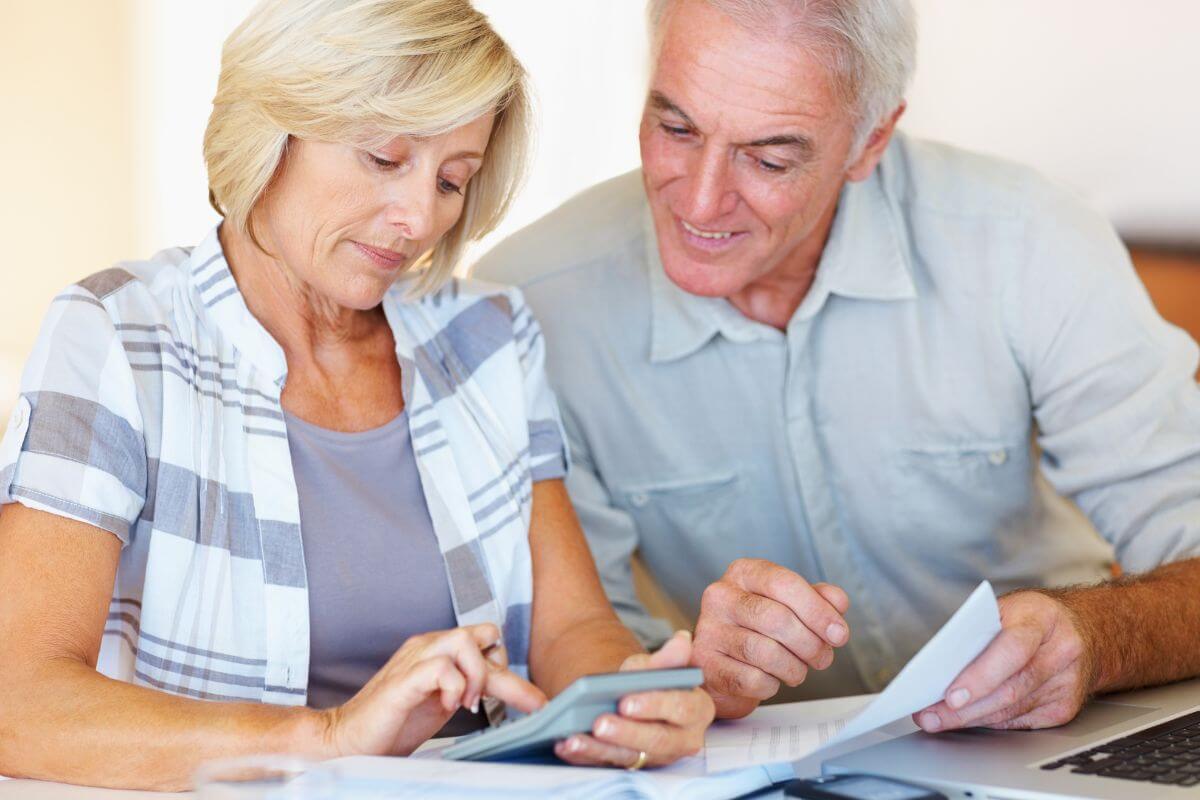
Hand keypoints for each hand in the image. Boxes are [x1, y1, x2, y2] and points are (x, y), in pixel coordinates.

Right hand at [322, 623, 546, 756]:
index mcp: (439, 649)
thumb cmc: (395, 722)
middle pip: (484, 632)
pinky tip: (448, 707)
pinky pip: (442, 668)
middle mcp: (428, 646)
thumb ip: (471, 688)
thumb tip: (511, 691)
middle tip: (490, 700)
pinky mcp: (403, 681)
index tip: (518, 700)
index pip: (487, 639)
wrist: (349, 739)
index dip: (505, 667)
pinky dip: (455, 688)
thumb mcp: (445, 702)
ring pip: (465, 642)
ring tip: (469, 705)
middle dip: (498, 668)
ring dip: (478, 676)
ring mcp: (414, 659)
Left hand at [553, 630, 715, 767]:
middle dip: (626, 732)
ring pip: (631, 757)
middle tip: (599, 722)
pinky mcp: (633, 767)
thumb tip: (682, 639)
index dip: (654, 705)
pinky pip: (608, 764)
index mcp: (697, 710)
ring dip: (600, 748)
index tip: (626, 701)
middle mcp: (683, 740)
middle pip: (657, 740)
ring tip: (575, 738)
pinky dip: (586, 755)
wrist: (636, 700)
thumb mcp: (656, 667)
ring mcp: (658, 757)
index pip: (681, 709)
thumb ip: (668, 658)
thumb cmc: (650, 682)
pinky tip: (566, 745)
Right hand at [692, 559, 850, 717]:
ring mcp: (709, 630)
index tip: (839, 634)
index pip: (784, 583)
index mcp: (743, 573)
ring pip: (767, 652)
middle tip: (823, 658)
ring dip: (795, 668)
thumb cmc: (760, 629)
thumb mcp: (790, 605)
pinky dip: (772, 684)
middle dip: (811, 644)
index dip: (818, 611)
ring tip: (798, 670)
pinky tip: (772, 679)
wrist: (723, 662)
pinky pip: (752, 679)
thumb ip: (817, 599)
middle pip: (778, 619)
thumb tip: (837, 602)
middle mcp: (720, 596)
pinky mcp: (706, 664)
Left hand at [914, 591, 1093, 732]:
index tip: (950, 695)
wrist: (1084, 630)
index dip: (980, 676)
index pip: (1012, 649)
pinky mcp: (1065, 707)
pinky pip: (1021, 720)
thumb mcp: (1007, 609)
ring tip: (939, 719)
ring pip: (1013, 709)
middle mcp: (1061, 650)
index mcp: (1041, 617)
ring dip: (972, 718)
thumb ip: (979, 632)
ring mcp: (1067, 682)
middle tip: (931, 715)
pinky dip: (991, 721)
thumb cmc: (1032, 618)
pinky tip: (969, 719)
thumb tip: (940, 666)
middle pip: (1011, 688)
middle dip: (966, 707)